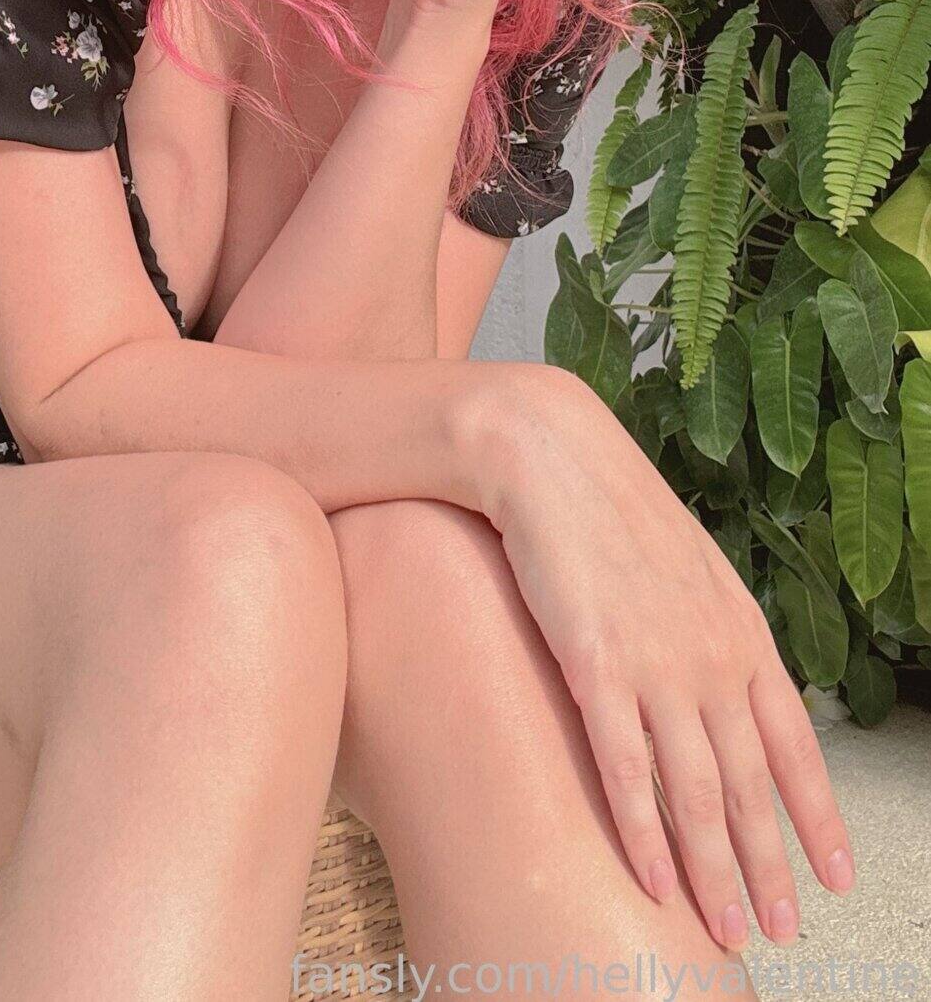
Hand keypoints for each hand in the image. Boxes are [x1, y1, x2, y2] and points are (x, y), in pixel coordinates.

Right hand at [482, 365, 854, 950]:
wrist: (549, 455)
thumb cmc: (608, 506)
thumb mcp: (686, 567)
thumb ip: (711, 630)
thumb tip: (724, 683)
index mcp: (740, 630)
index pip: (795, 742)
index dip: (817, 814)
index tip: (835, 875)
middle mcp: (711, 655)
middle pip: (751, 784)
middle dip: (769, 866)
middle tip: (781, 930)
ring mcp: (656, 664)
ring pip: (699, 792)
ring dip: (715, 870)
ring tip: (726, 925)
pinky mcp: (595, 667)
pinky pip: (628, 769)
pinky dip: (645, 832)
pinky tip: (654, 879)